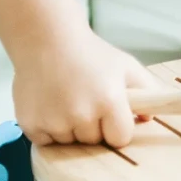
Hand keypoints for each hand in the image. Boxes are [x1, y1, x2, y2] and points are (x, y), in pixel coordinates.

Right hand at [13, 31, 162, 147]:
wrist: (45, 38)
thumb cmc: (88, 52)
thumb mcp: (125, 65)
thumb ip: (147, 90)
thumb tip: (149, 116)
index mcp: (109, 101)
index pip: (120, 139)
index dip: (116, 128)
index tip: (109, 115)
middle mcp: (82, 114)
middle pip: (94, 141)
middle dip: (92, 126)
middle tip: (84, 100)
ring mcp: (55, 121)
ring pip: (69, 142)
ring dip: (68, 128)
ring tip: (64, 99)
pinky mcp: (31, 124)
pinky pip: (45, 141)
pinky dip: (46, 128)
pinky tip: (48, 105)